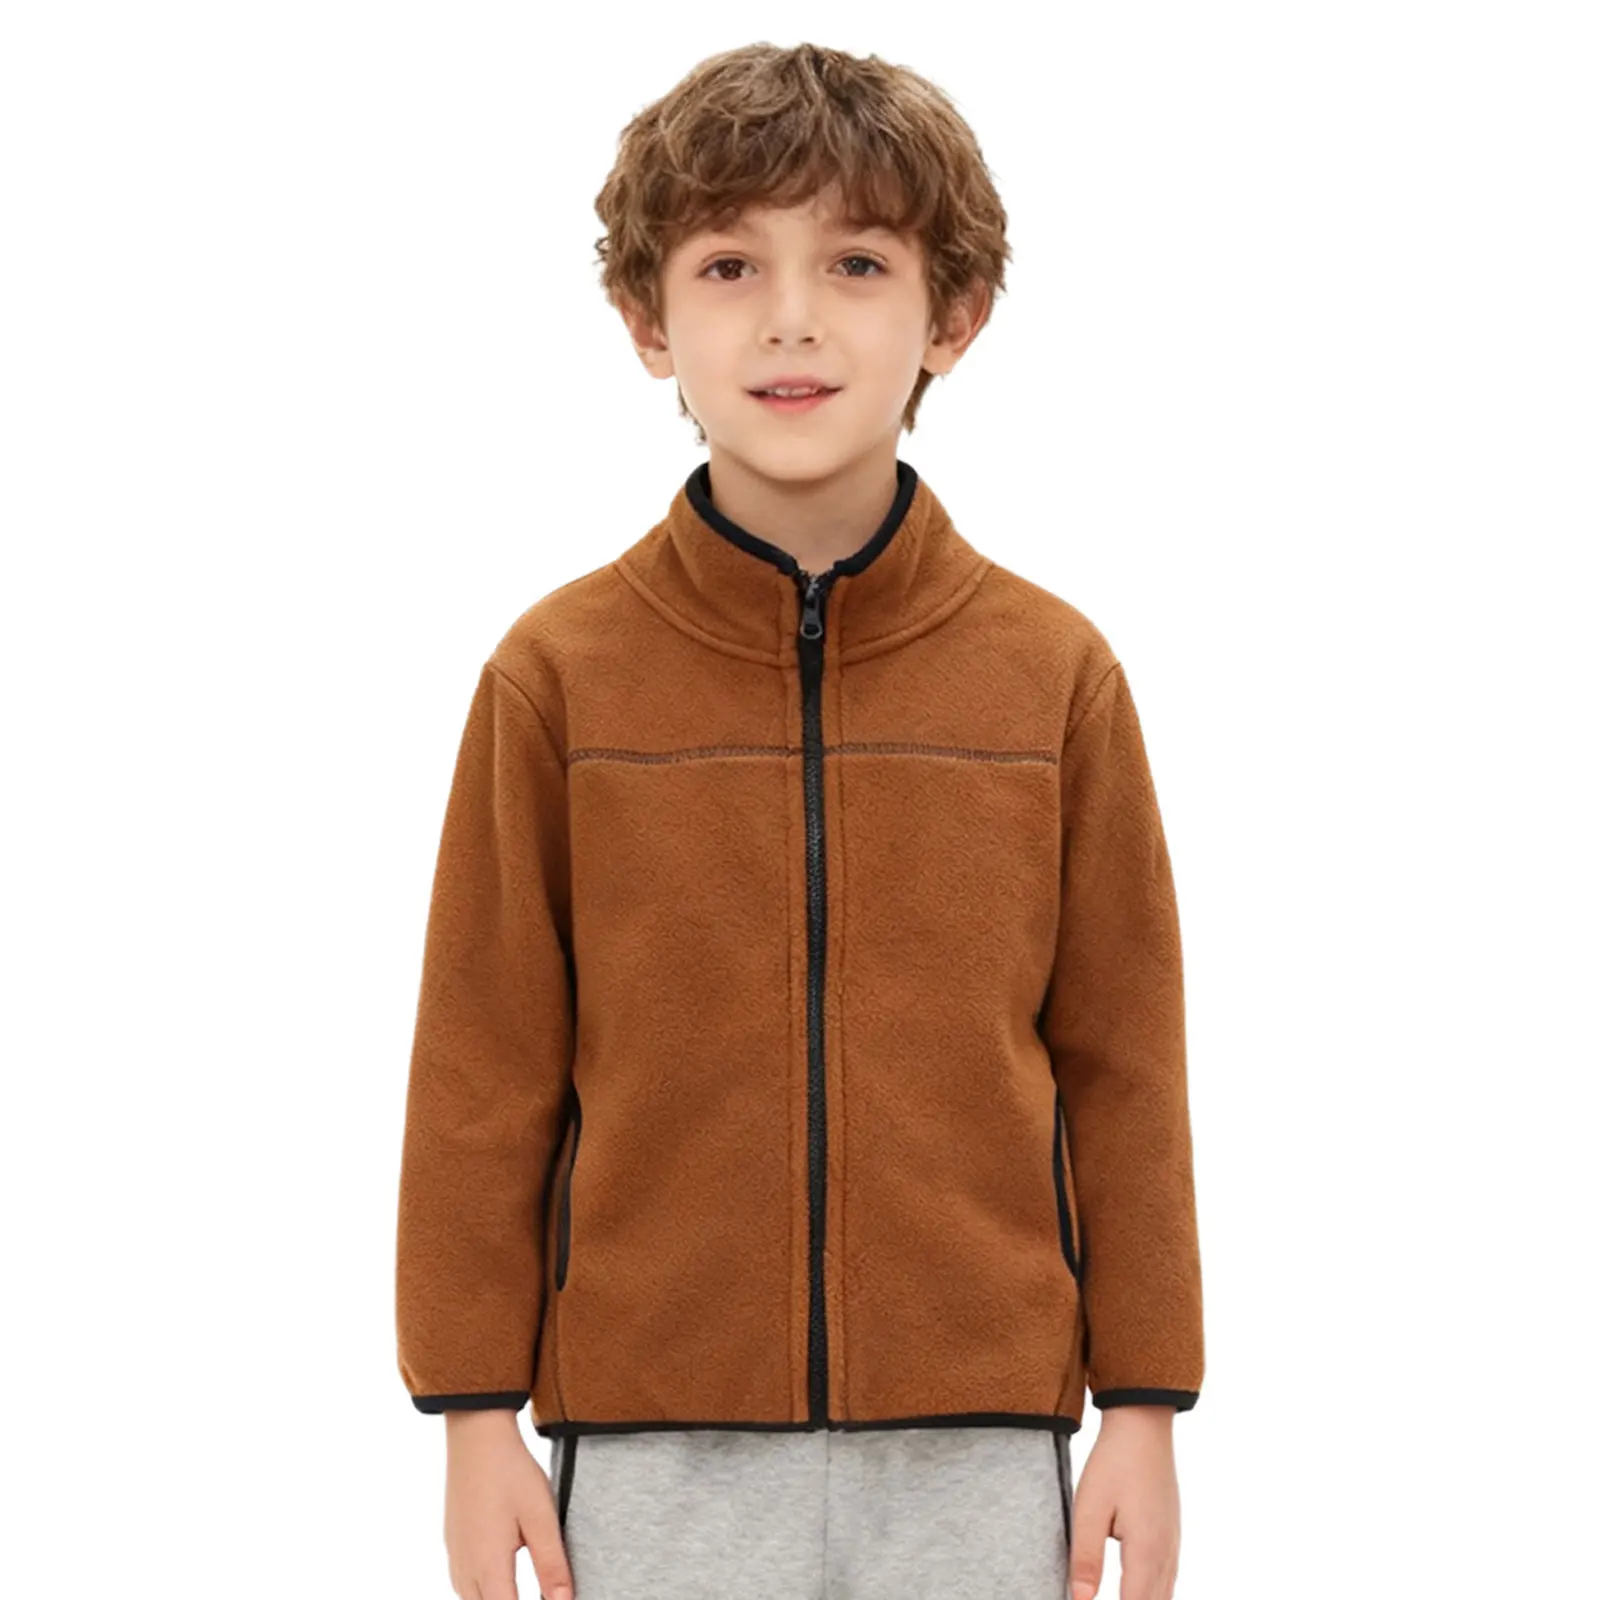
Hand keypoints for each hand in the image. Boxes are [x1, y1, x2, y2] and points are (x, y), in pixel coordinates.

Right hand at [442, 1410, 574, 1599]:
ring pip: (470, 1599)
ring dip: (496, 1599)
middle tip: (541, 1593)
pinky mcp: (452, 1542)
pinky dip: (482, 1590)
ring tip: (521, 1590)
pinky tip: (499, 1578)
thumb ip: (551, 1565)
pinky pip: (463, 1583)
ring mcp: (455, 1555)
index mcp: (489, 1566)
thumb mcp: (541, 1517)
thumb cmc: (510, 1471)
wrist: (476, 1436)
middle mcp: (465, 1567)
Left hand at [1069, 1407, 1180, 1599]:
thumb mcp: (1089, 1508)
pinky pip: (1168, 1582)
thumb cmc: (1114, 1464)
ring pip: (1164, 1598)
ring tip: (1120, 1597)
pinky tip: (1138, 1596)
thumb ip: (1085, 1558)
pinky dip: (1153, 1597)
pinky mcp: (1171, 1537)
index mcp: (1146, 1553)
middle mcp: (1166, 1556)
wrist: (1143, 1427)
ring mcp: (1173, 1547)